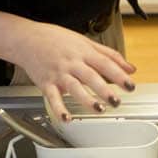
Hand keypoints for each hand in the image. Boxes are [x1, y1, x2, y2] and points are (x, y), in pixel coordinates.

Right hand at [9, 21, 136, 121]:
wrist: (27, 39)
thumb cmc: (56, 40)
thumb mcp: (85, 42)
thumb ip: (109, 55)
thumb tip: (131, 68)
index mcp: (84, 52)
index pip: (105, 64)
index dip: (119, 75)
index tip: (130, 85)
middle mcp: (72, 63)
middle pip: (91, 76)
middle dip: (105, 90)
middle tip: (116, 101)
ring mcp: (59, 73)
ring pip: (74, 87)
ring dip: (86, 99)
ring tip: (98, 109)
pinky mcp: (46, 83)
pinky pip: (53, 97)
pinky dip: (59, 109)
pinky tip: (67, 118)